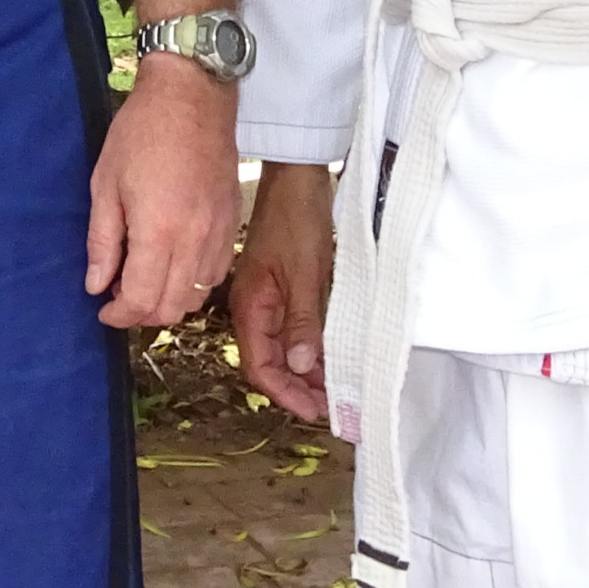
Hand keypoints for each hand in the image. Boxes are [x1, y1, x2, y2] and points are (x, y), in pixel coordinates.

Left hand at [86, 54, 239, 328]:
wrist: (192, 97)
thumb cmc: (141, 132)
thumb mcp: (105, 183)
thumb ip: (103, 241)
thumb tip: (96, 285)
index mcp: (159, 231)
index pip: (142, 300)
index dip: (119, 315)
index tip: (102, 309)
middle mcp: (194, 240)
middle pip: (172, 308)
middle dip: (141, 313)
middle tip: (118, 293)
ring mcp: (219, 234)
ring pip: (196, 296)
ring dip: (168, 300)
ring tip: (143, 277)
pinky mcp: (232, 223)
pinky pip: (215, 274)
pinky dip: (192, 282)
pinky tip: (171, 262)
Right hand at [229, 160, 334, 423]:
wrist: (297, 177)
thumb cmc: (296, 218)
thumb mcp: (304, 272)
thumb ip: (302, 321)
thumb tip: (302, 366)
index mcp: (250, 305)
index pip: (259, 365)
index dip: (284, 393)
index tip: (313, 410)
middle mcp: (255, 307)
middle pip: (270, 362)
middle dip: (297, 389)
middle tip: (332, 408)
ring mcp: (270, 299)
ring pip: (284, 349)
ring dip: (307, 372)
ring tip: (338, 390)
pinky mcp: (286, 289)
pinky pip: (295, 330)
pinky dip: (312, 348)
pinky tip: (333, 359)